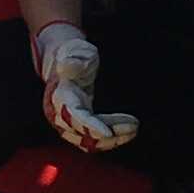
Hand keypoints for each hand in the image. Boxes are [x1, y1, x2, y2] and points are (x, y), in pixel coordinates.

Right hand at [35, 23, 138, 153]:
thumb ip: (73, 58)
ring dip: (113, 139)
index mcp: (59, 96)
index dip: (90, 127)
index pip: (73, 117)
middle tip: (133, 125)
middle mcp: (60, 114)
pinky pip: (94, 140)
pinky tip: (128, 131)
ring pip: (90, 142)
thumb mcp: (75, 50)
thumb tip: (67, 65)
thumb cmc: (74, 54)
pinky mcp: (79, 127)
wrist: (67, 60)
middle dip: (108, 133)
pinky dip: (111, 138)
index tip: (108, 133)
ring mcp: (69, 123)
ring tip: (134, 127)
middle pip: (83, 134)